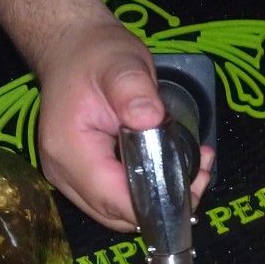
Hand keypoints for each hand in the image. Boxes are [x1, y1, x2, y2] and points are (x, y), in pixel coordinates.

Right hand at [35, 21, 214, 231]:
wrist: (72, 49)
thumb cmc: (94, 55)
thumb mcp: (120, 64)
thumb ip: (134, 90)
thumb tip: (150, 118)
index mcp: (70, 150)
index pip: (113, 198)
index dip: (154, 203)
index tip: (192, 186)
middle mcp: (65, 173)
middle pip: (118, 214)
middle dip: (163, 204)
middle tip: (199, 175)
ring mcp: (72, 179)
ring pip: (119, 211)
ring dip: (158, 199)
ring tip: (193, 170)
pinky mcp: (83, 177)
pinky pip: (118, 197)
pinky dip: (148, 190)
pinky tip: (174, 168)